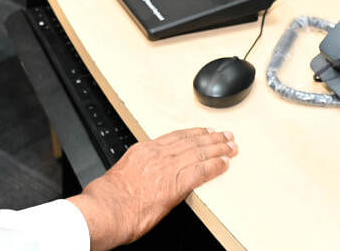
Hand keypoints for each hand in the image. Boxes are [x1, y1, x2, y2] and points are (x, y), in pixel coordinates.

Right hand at [68, 128, 236, 250]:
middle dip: (210, 138)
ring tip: (231, 146)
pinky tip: (224, 164)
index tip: (204, 131)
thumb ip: (140, 170)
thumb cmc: (110, 198)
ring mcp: (166, 168)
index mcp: (143, 151)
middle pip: (190, 141)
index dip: (193, 133)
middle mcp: (156, 155)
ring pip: (198, 152)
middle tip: (226, 136)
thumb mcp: (124, 174)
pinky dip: (215, 166)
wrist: (108, 209)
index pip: (175, 137)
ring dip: (218, 149)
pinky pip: (200, 171)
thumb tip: (148, 176)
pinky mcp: (175, 184)